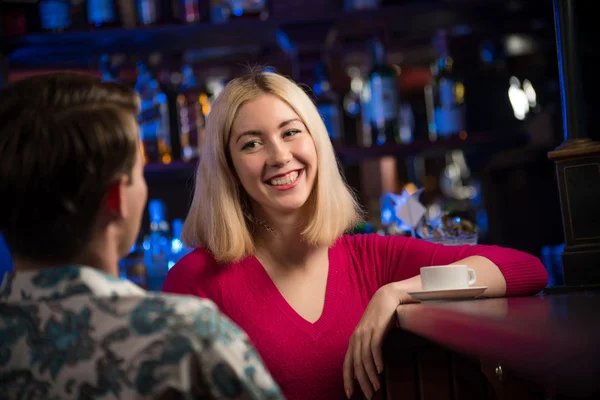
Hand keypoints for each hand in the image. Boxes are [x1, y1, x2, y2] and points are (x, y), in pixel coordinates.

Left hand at [343, 283, 413, 398]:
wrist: (388, 295)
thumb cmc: (381, 316)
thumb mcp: (371, 333)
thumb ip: (367, 348)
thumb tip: (367, 369)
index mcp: (354, 340)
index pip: (347, 364)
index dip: (347, 380)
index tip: (350, 395)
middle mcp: (357, 337)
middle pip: (356, 365)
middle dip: (361, 383)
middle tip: (369, 396)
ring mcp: (366, 332)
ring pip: (364, 359)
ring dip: (370, 375)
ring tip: (376, 388)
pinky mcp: (377, 328)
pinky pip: (374, 348)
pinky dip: (377, 361)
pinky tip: (380, 371)